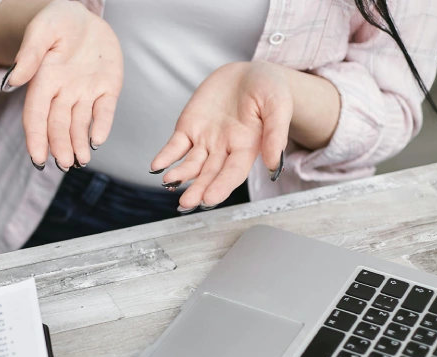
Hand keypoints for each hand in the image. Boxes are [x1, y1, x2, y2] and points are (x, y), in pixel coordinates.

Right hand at [3, 0, 122, 170]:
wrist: (85, 16)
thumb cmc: (58, 20)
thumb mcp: (43, 29)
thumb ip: (30, 54)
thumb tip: (12, 81)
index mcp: (44, 81)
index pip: (36, 115)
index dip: (36, 138)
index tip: (37, 158)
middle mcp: (63, 92)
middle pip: (58, 125)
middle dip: (60, 146)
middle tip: (64, 164)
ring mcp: (86, 92)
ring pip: (80, 125)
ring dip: (78, 145)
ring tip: (80, 161)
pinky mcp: (107, 89)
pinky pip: (104, 112)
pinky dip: (101, 126)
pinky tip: (97, 141)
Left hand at [151, 61, 292, 209]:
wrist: (249, 73)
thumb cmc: (269, 89)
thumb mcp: (278, 105)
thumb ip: (275, 134)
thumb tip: (273, 165)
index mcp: (247, 147)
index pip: (233, 173)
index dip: (221, 186)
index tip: (209, 199)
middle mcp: (224, 149)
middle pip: (209, 174)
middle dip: (198, 189)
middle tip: (187, 203)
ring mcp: (205, 140)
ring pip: (191, 164)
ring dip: (180, 175)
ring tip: (170, 181)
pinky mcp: (189, 128)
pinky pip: (175, 147)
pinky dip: (165, 157)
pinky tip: (157, 166)